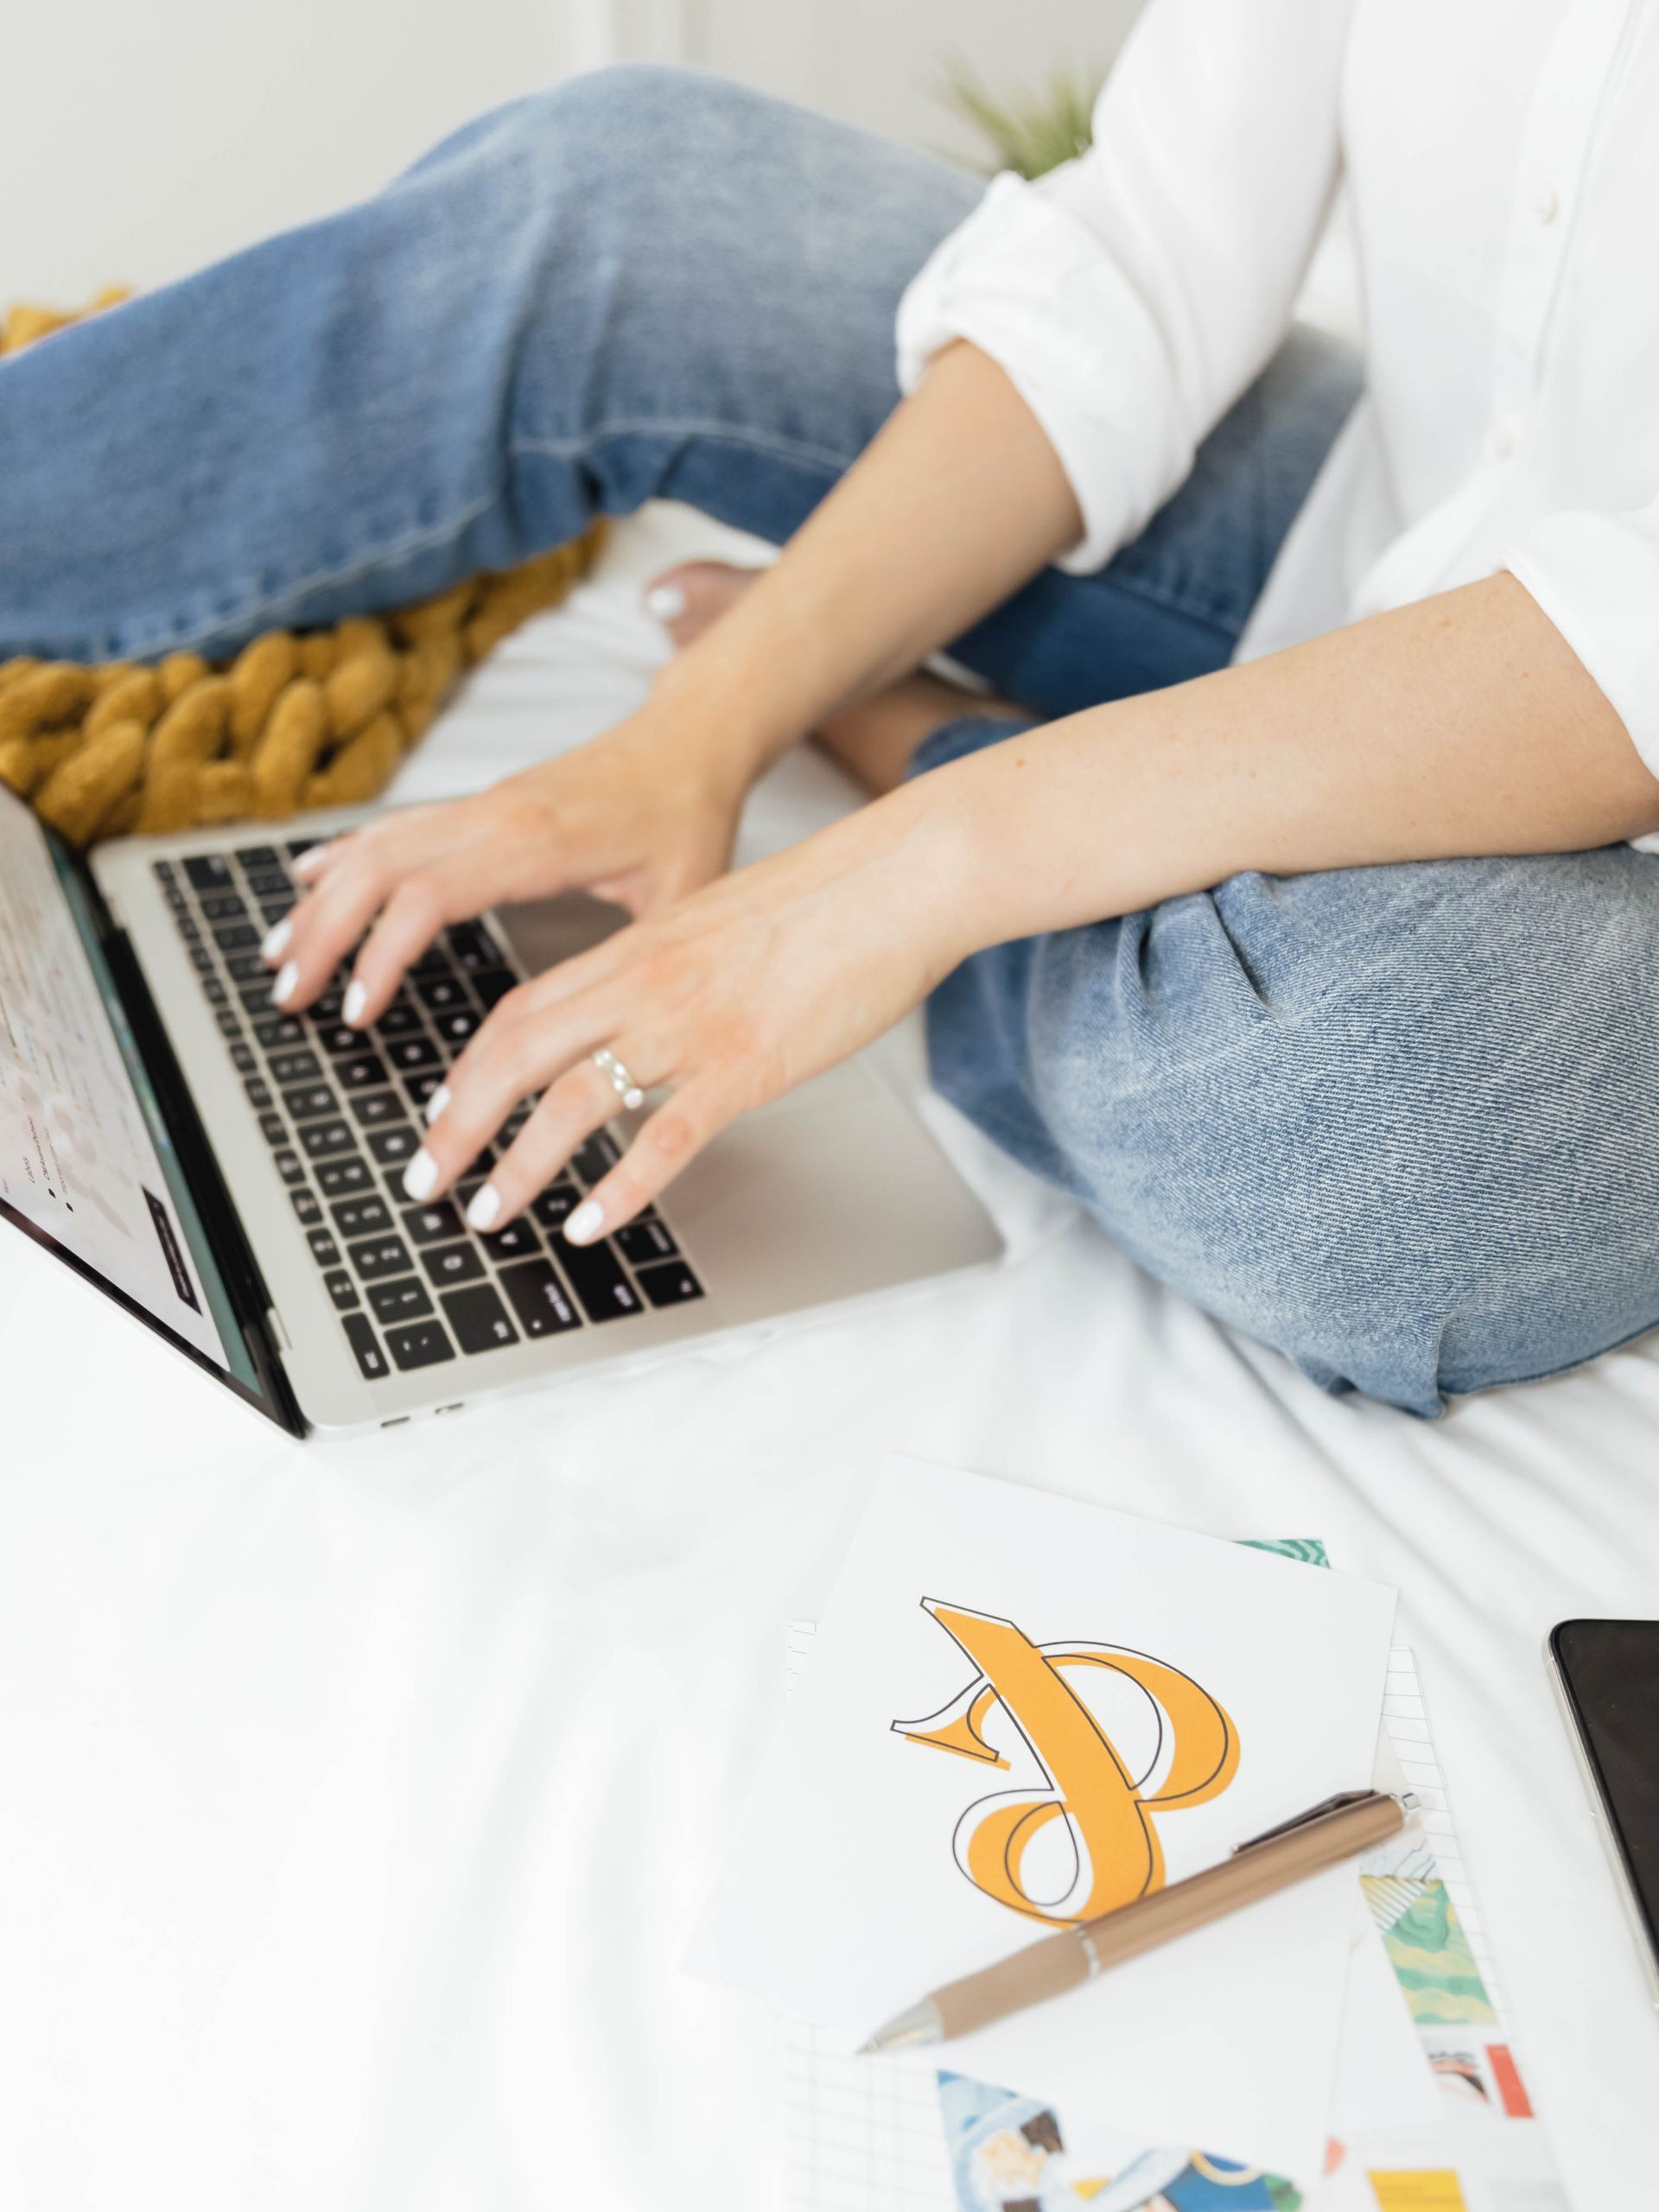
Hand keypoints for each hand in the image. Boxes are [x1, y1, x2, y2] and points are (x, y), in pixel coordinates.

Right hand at [263, 700, 752, 1021]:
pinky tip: (308, 882)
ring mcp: (481, 804)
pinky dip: (344, 856)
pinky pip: (395, 827)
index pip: (428, 896)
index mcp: (536, 842)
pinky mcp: (481, 803)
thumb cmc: (689, 817)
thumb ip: (632, 962)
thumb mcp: (679, 898)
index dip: (380, 955)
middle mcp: (494, 814)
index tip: (356, 1012)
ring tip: (280, 957)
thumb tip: (602, 1039)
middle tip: (290, 998)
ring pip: (374, 845)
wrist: (690, 741)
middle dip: (324, 935)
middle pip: (377, 869)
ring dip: (321, 902)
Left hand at [399, 786, 970, 1242]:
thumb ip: (670, 970)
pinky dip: (619, 1188)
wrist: (897, 879)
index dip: (465, 1071)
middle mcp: (645, 985)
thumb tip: (643, 1017)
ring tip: (491, 1215)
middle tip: (426, 1181)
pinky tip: (592, 1223)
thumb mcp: (718, 923)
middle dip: (457, 1126)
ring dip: (518, 1167)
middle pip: (515, 1056)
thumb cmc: (827, 903)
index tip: (439, 1118)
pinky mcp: (746, 1064)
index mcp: (636, 949)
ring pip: (571, 1100)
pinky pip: (665, 1136)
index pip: (518, 1011)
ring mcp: (690, 1026)